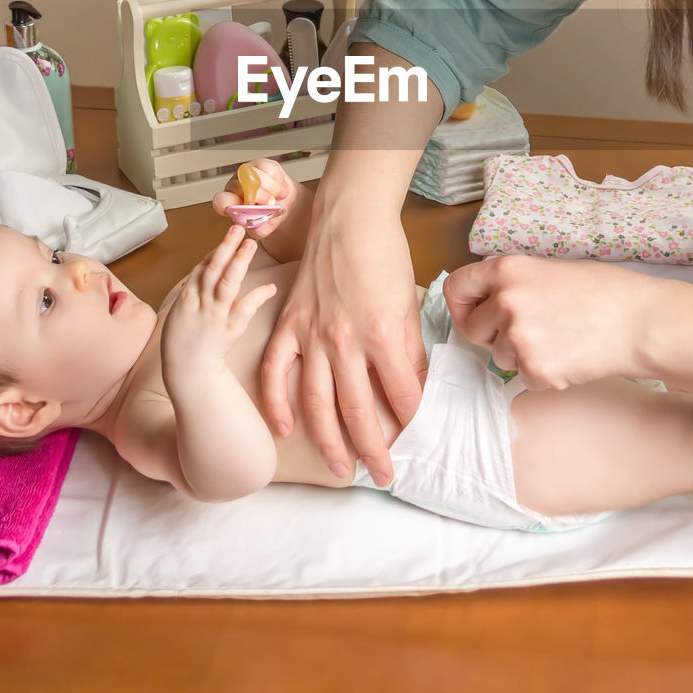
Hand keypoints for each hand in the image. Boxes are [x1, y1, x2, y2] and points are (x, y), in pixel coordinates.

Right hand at [162, 225, 276, 374]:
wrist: (187, 371)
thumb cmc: (183, 342)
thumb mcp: (179, 312)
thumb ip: (192, 291)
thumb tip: (204, 271)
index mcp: (187, 297)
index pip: (201, 268)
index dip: (214, 252)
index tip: (227, 238)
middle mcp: (200, 302)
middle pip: (213, 269)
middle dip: (225, 247)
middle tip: (237, 229)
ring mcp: (215, 315)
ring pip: (227, 283)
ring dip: (239, 262)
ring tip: (251, 245)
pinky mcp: (229, 329)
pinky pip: (244, 309)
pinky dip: (258, 296)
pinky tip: (270, 287)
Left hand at [212, 158, 299, 241]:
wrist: (283, 205)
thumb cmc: (267, 216)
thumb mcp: (263, 228)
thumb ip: (260, 229)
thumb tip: (259, 224)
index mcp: (230, 204)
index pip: (221, 201)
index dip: (228, 203)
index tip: (243, 209)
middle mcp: (235, 187)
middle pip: (239, 186)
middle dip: (258, 196)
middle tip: (270, 204)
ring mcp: (247, 174)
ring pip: (254, 175)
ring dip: (271, 188)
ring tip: (279, 196)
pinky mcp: (261, 165)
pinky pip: (268, 168)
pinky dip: (277, 180)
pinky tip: (279, 187)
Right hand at [261, 205, 425, 485]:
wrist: (349, 215)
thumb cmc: (384, 253)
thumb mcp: (410, 303)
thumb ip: (409, 351)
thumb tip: (413, 390)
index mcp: (384, 333)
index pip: (402, 396)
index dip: (411, 425)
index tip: (416, 444)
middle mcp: (346, 340)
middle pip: (359, 412)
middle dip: (372, 451)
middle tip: (383, 477)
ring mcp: (312, 334)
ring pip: (316, 402)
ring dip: (328, 441)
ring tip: (338, 469)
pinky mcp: (290, 324)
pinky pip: (276, 371)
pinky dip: (276, 402)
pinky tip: (283, 428)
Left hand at [443, 254, 651, 388]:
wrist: (642, 322)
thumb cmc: (603, 293)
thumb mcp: (548, 270)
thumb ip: (511, 283)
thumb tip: (482, 301)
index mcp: (507, 269)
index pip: (455, 288)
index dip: (461, 305)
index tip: (472, 315)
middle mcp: (506, 300)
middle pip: (471, 329)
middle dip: (492, 335)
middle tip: (530, 331)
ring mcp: (519, 336)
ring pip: (498, 356)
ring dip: (522, 355)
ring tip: (560, 339)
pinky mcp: (535, 369)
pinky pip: (523, 377)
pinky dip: (543, 374)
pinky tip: (570, 357)